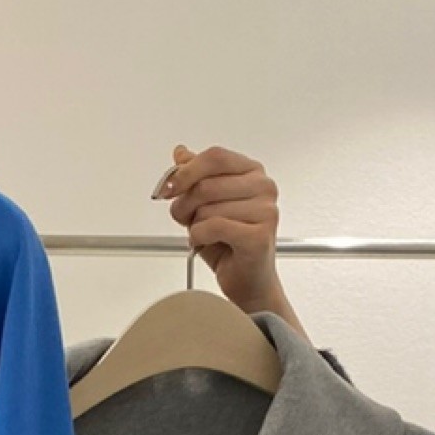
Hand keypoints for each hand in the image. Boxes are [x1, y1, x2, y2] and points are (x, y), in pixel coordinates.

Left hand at [154, 144, 288, 319]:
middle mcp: (264, 187)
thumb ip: (195, 176)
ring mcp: (265, 211)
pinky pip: (213, 227)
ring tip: (206, 235)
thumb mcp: (205, 203)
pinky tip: (207, 243)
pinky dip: (199, 237)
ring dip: (195, 225)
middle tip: (189, 219)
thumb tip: (181, 153)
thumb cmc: (229, 243)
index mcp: (252, 172)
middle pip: (206, 183)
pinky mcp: (259, 235)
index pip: (214, 157)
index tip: (168, 187)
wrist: (248, 280)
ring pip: (207, 208)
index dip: (185, 171)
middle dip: (185, 205)